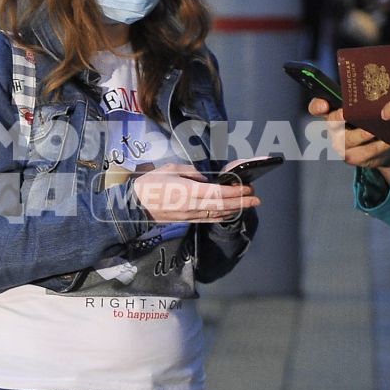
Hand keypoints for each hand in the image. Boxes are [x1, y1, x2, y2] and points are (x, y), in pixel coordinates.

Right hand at [131, 163, 258, 224]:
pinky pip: (209, 219)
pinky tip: (232, 212)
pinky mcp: (187, 220)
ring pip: (218, 213)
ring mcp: (190, 215)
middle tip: (256, 198)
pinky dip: (223, 215)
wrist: (134, 205)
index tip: (248, 188)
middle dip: (241, 202)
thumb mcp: (170, 169)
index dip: (235, 191)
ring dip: (235, 209)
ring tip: (249, 204)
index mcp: (187, 191)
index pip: (217, 193)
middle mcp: (191, 206)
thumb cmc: (150, 183)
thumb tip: (206, 179)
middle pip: (222, 205)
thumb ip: (191, 173)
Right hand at [308, 97, 389, 172]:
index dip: (317, 105)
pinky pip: (362, 153)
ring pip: (347, 140)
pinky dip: (375, 147)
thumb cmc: (370, 121)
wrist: (380, 145)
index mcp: (333, 112)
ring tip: (372, 131)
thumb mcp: (366, 108)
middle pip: (331, 123)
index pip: (317, 107)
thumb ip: (364, 98)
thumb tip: (373, 85)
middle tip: (345, 114)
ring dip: (360, 135)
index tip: (323, 104)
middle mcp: (334, 129)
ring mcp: (341, 145)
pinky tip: (384, 141)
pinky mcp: (353, 158)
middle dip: (337, 119)